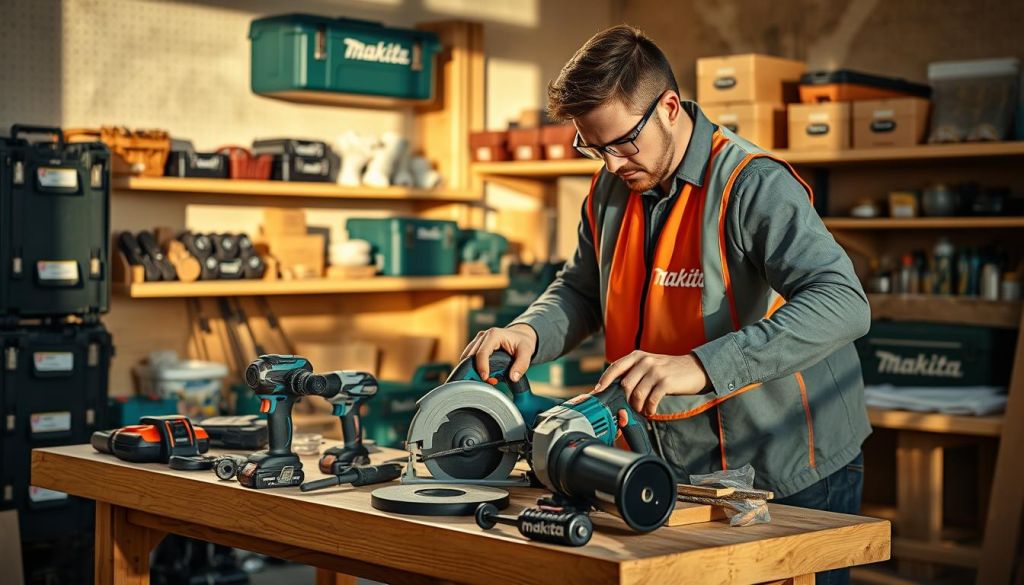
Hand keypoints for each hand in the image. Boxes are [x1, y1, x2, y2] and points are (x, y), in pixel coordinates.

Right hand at [459, 324, 537, 381]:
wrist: (521, 335)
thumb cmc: (523, 342)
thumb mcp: (527, 352)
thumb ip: (522, 365)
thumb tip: (513, 378)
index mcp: (494, 335)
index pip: (482, 353)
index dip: (481, 366)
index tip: (485, 378)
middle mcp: (484, 335)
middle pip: (471, 355)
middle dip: (474, 370)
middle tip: (484, 382)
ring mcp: (479, 339)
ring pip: (467, 356)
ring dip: (471, 369)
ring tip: (482, 380)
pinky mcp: (477, 344)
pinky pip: (469, 356)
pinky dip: (471, 366)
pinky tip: (479, 374)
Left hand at [594, 351, 709, 415]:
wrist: (696, 368)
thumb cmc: (670, 370)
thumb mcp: (650, 365)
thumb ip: (635, 373)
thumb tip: (617, 391)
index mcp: (638, 356)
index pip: (615, 367)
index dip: (604, 381)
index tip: (598, 392)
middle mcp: (645, 361)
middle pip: (624, 385)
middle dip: (624, 400)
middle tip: (629, 409)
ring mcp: (655, 371)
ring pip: (636, 394)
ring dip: (637, 407)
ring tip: (642, 410)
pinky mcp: (666, 382)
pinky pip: (651, 400)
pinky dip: (649, 409)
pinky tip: (651, 411)